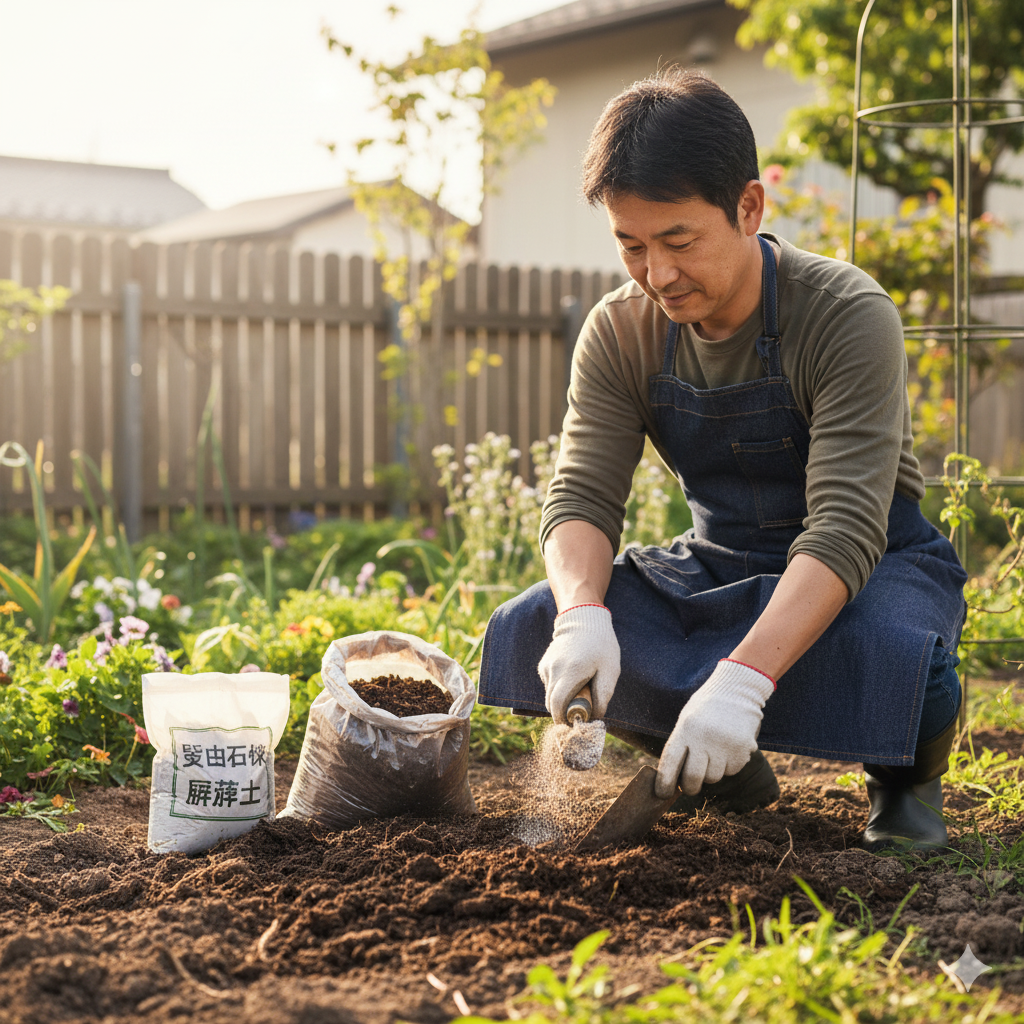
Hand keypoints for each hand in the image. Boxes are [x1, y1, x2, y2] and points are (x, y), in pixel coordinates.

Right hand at [538, 604, 619, 722]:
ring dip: (561, 700)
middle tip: (580, 711)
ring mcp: (546, 666)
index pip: (557, 706)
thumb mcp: (610, 670)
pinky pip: (549, 684)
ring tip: (579, 690)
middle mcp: (554, 670)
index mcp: (570, 673)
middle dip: (563, 713)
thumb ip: (603, 695)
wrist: (583, 619)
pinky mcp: (544, 664)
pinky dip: (558, 688)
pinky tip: (572, 679)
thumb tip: (596, 717)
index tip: (575, 724)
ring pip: (549, 695)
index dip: (564, 720)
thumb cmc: (601, 645)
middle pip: (551, 704)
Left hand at [655, 659, 775, 798]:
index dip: (664, 782)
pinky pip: (731, 771)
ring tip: (714, 752)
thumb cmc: (706, 708)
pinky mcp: (742, 750)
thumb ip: (681, 746)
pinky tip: (729, 747)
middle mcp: (704, 739)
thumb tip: (675, 779)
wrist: (736, 690)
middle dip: (690, 787)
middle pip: (693, 778)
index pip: (670, 763)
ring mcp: (724, 745)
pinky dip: (729, 765)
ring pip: (713, 777)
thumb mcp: (687, 721)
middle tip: (690, 786)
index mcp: (685, 729)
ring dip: (712, 772)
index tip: (662, 794)